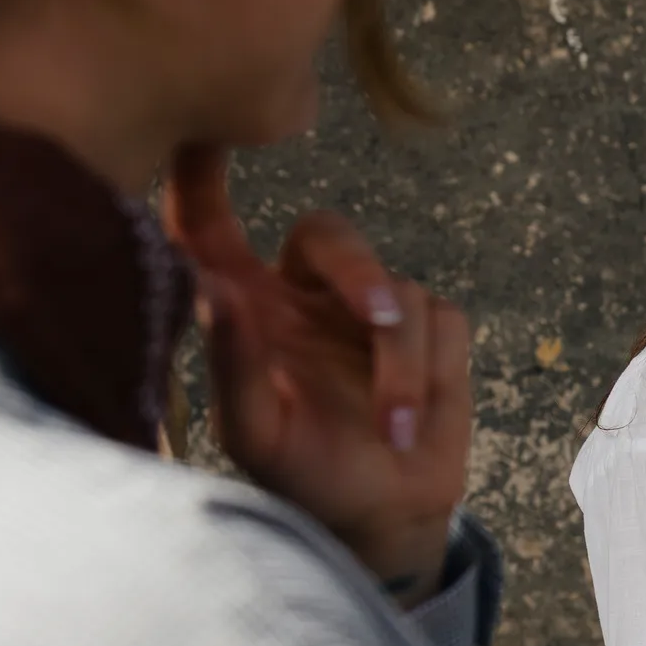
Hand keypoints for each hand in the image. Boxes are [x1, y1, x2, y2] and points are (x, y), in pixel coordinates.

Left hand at [164, 144, 471, 603]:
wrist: (384, 518)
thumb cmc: (305, 477)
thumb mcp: (255, 434)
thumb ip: (232, 364)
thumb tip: (217, 290)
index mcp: (249, 307)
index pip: (212, 221)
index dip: (202, 172)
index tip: (203, 127)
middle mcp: (307, 295)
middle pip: (331, 234)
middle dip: (358, 270)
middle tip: (378, 317)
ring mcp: (372, 313)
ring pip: (399, 291)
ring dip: (402, 364)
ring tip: (394, 429)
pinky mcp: (433, 335)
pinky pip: (444, 320)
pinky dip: (434, 372)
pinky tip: (416, 421)